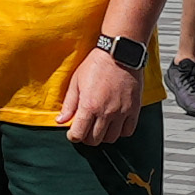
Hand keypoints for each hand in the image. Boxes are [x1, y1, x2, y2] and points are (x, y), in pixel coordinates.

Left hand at [49, 33, 151, 150]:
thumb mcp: (76, 81)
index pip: (78, 135)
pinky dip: (121, 131)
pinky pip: (128, 131)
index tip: (73, 133)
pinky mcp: (134, 110)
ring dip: (103, 135)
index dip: (73, 136)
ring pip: (111, 138)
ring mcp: (121, 112)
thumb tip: (61, 120)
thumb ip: (69, 104)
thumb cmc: (97, 64)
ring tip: (100, 125)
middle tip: (86, 129)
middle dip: (87, 137)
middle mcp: (106, 112)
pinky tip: (115, 123)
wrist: (120, 54)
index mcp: (89, 106)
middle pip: (94, 140)